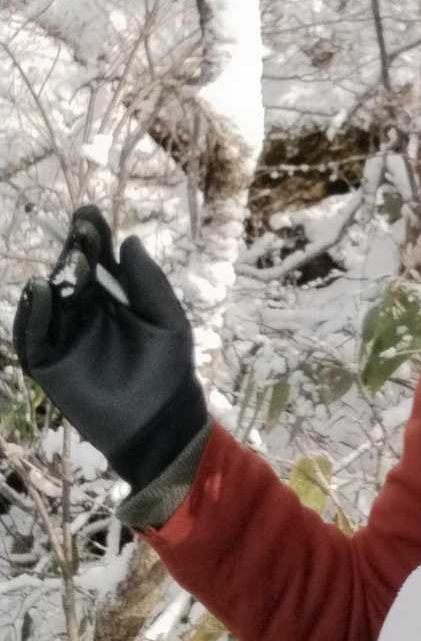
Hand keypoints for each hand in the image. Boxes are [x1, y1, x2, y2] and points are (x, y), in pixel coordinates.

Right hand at [14, 205, 206, 491]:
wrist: (159, 424)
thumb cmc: (169, 371)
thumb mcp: (167, 321)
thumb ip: (148, 283)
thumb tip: (128, 239)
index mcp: (114, 298)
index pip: (98, 260)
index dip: (91, 237)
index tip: (89, 216)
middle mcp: (85, 311)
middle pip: (71, 273)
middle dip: (73, 253)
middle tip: (79, 236)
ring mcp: (65, 336)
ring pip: (50, 299)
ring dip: (54, 278)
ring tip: (65, 266)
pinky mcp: (49, 362)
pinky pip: (32, 335)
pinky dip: (31, 314)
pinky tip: (40, 292)